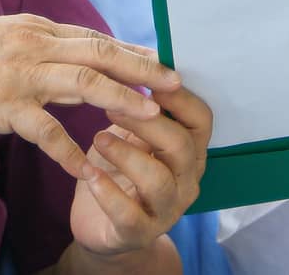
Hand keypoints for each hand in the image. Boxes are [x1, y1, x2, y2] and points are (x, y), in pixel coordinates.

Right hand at [0, 15, 181, 177]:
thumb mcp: (11, 36)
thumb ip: (47, 46)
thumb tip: (84, 54)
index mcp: (41, 30)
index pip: (97, 38)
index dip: (133, 50)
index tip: (163, 63)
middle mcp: (37, 46)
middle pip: (101, 53)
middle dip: (142, 68)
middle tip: (175, 83)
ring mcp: (21, 75)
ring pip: (82, 83)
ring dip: (120, 99)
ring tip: (149, 116)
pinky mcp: (3, 104)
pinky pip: (44, 129)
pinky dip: (68, 150)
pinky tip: (87, 168)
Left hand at [68, 86, 211, 259]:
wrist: (99, 223)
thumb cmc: (118, 167)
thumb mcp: (132, 132)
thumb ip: (141, 105)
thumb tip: (142, 56)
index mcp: (190, 150)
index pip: (201, 119)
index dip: (178, 97)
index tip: (147, 77)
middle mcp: (186, 180)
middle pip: (181, 145)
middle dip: (146, 121)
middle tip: (109, 105)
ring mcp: (166, 210)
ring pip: (158, 180)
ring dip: (126, 154)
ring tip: (97, 137)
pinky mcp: (138, 233)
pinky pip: (129, 215)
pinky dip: (107, 191)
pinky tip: (88, 173)